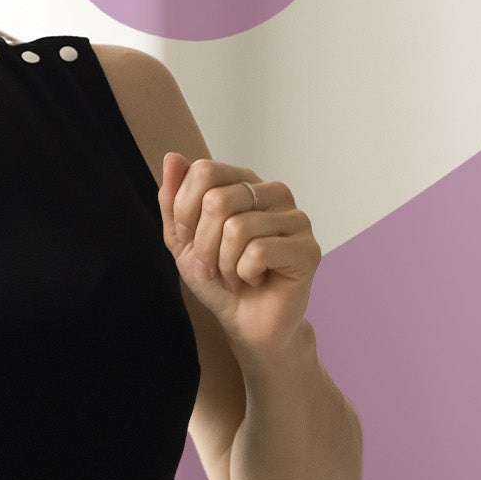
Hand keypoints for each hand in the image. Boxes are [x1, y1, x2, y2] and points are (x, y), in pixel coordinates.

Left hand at [159, 153, 322, 359]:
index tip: (189, 238)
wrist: (245, 322)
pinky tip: (255, 279)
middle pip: (218, 200)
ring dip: (224, 263)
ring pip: (237, 228)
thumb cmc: (218, 278)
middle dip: (202, 243)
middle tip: (213, 264)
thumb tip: (172, 157)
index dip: (185, 210)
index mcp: (245, 181)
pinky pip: (258, 252)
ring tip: (235, 274)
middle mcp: (274, 192)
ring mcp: (296, 219)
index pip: (203, 171)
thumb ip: (173, 200)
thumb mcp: (182, 239)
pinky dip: (244, 273)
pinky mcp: (308, 249)